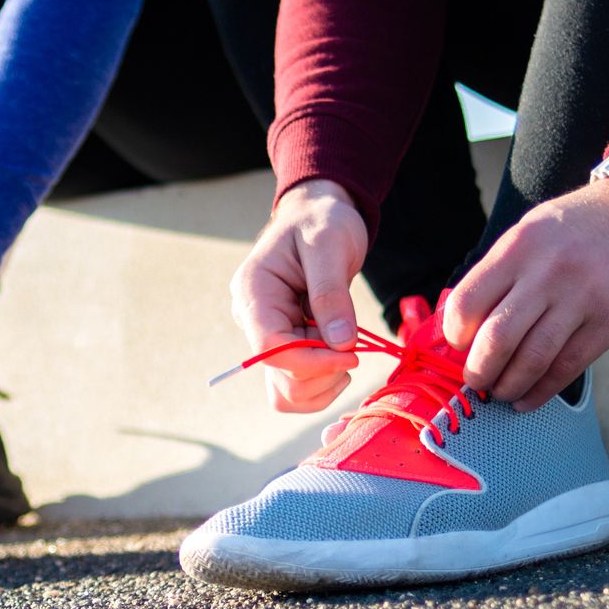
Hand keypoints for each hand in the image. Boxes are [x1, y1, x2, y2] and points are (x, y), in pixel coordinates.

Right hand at [229, 179, 368, 412]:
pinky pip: (297, 386)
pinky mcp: (286, 346)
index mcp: (254, 293)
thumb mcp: (330, 245)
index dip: (311, 361)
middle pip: (280, 375)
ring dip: (323, 384)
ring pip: (286, 392)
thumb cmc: (322, 222)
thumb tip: (339, 343)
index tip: (350, 354)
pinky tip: (341, 358)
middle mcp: (253, 320)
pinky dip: (323, 385)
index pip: (270, 348)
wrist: (320, 216)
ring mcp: (269, 336)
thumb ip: (332, 294)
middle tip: (354, 345)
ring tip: (348, 351)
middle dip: (323, 371)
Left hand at [442, 179, 608, 411]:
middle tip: (477, 381)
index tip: (458, 345)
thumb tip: (466, 322)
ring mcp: (582, 298)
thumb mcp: (532, 232)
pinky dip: (543, 390)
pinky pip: (568, 366)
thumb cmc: (580, 228)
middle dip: (480, 371)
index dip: (455, 334)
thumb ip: (501, 272)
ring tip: (503, 393)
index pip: (468, 302)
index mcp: (519, 248)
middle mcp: (547, 272)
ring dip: (510, 386)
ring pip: (533, 359)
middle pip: (497, 338)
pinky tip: (530, 397)